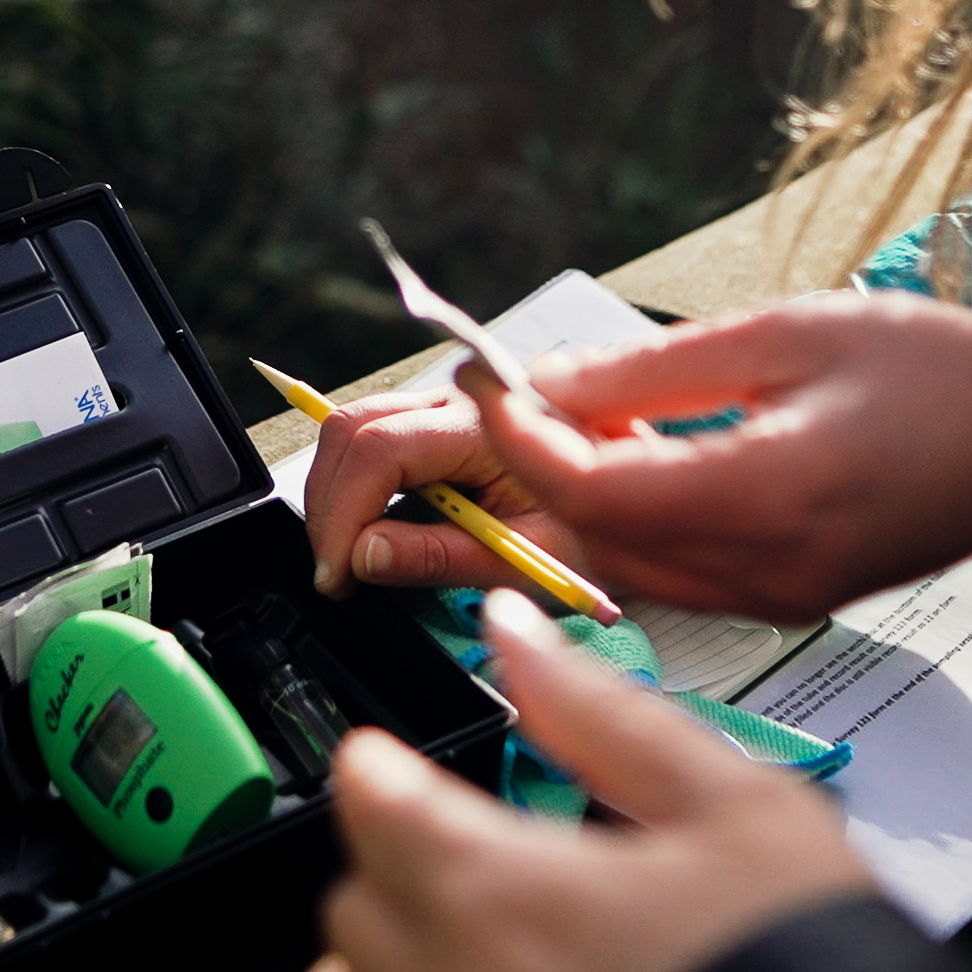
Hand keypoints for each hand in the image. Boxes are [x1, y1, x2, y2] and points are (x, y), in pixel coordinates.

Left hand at [279, 591, 874, 971]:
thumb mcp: (735, 810)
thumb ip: (606, 716)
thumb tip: (518, 632)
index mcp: (502, 892)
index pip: (373, 801)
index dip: (382, 768)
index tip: (396, 764)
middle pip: (356, 901)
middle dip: (395, 861)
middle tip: (461, 854)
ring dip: (369, 968)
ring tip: (437, 953)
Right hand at [301, 380, 597, 600]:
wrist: (642, 504)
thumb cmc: (599, 531)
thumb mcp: (525, 559)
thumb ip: (439, 556)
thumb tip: (361, 555)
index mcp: (493, 424)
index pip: (383, 448)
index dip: (343, 511)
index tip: (335, 572)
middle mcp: (465, 398)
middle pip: (355, 427)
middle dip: (329, 502)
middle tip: (334, 571)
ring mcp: (453, 403)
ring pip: (359, 427)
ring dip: (340, 491)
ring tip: (350, 556)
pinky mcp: (446, 419)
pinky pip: (381, 436)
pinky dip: (360, 482)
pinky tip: (369, 527)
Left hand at [468, 291, 971, 623]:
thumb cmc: (940, 372)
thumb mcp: (785, 334)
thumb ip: (652, 369)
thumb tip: (545, 383)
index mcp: (769, 496)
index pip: (593, 491)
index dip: (521, 440)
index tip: (486, 384)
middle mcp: (767, 571)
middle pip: (594, 548)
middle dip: (525, 486)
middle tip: (484, 430)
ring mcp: (779, 601)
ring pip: (625, 574)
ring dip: (571, 513)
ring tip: (552, 444)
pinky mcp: (788, 603)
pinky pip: (673, 580)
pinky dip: (628, 530)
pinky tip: (624, 471)